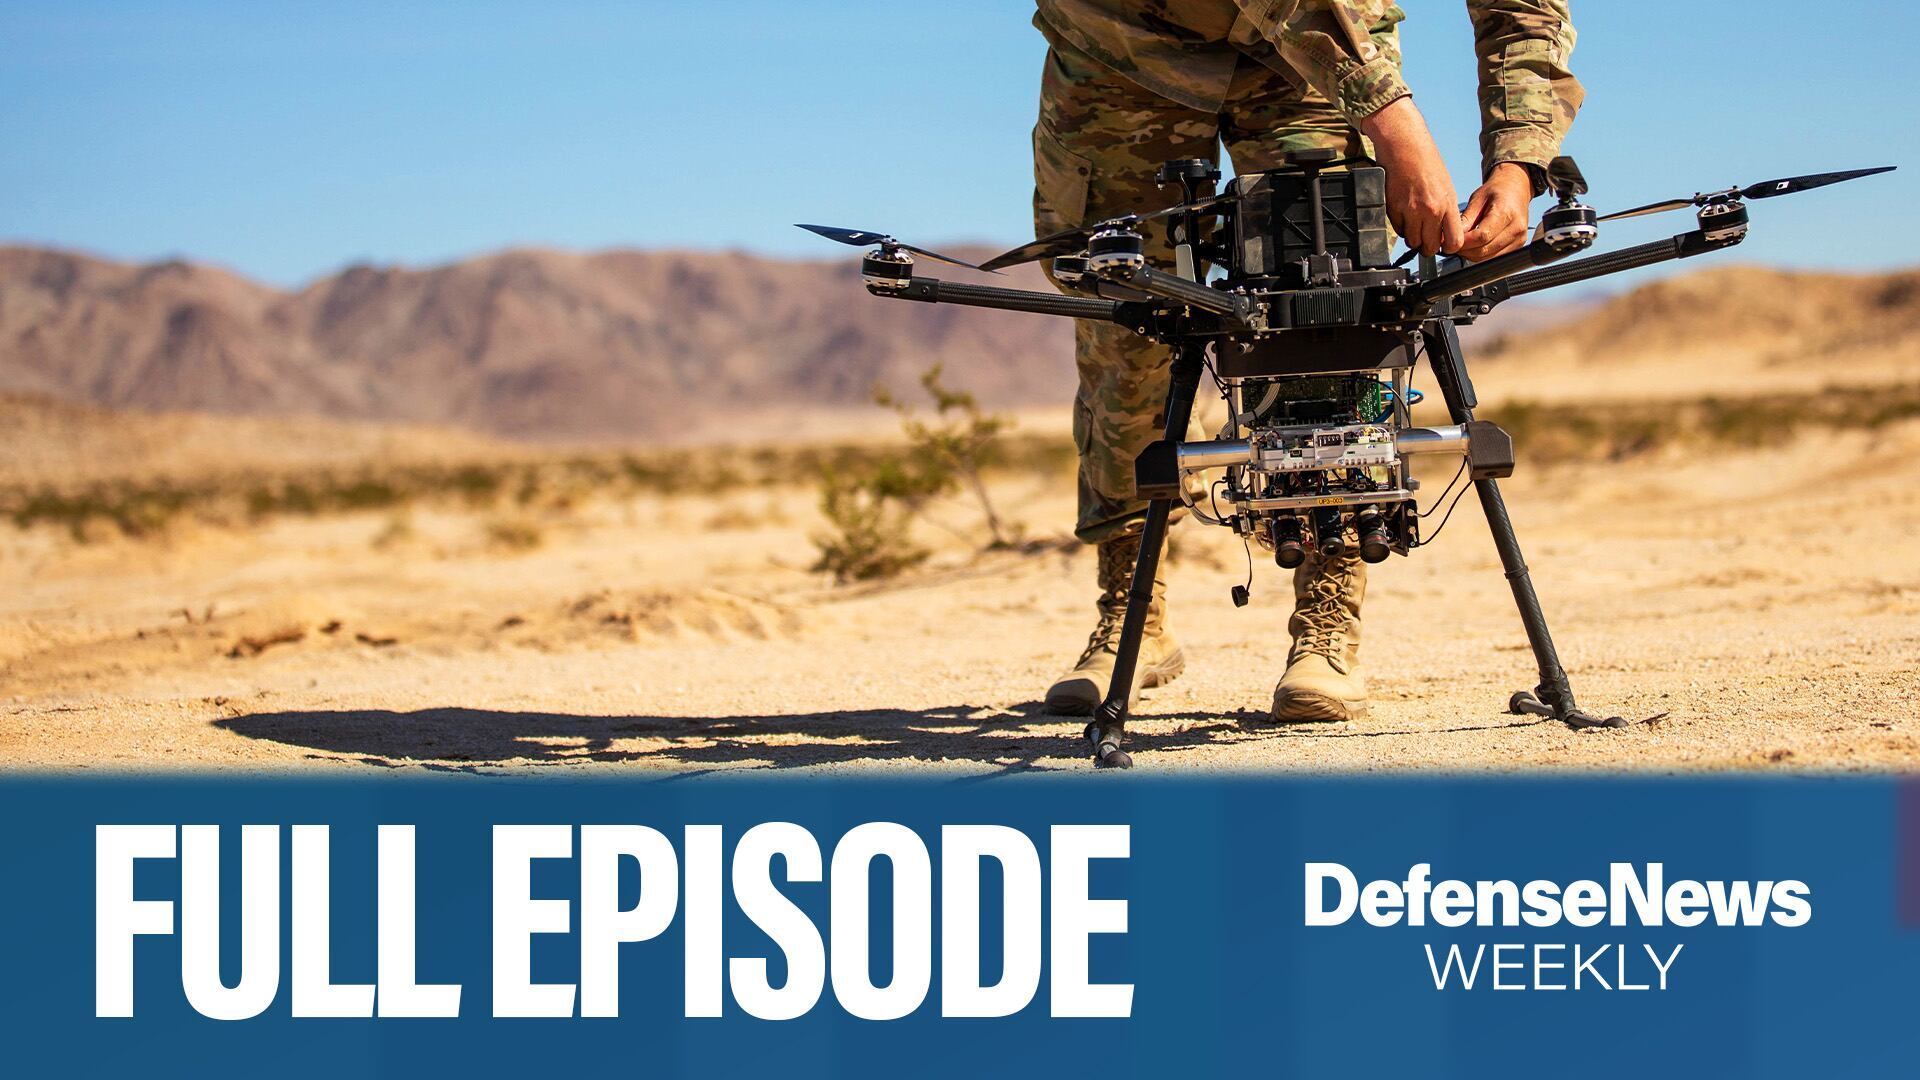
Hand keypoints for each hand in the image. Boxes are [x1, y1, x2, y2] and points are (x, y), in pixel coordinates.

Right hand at [1357, 97, 1462, 257]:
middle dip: (1427, 246)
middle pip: (1429, 247)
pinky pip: (1398, 229)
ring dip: (1412, 237)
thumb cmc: (1426, 162)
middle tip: (1426, 238)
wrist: (1405, 145)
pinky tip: (1403, 213)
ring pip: (1412, 241)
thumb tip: (1443, 232)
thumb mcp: (1445, 186)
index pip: (1454, 241)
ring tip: (1414, 224)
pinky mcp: (1393, 208)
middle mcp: (1430, 210)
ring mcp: (1410, 210)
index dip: (1448, 247)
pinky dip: (1400, 225)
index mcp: (1447, 203)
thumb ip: (1445, 211)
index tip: (1443, 245)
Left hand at [1457, 163, 1534, 262]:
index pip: (1481, 236)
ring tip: (1463, 243)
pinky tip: (1475, 245)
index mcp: (1506, 213)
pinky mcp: (1518, 246)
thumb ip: (1466, 219)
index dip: (1463, 242)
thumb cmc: (1497, 191)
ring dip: (1471, 254)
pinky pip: (1494, 258)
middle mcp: (1516, 228)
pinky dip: (1481, 255)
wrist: (1516, 189)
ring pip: (1487, 258)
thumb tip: (1451, 237)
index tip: (1450, 241)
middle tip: (1453, 243)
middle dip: (1464, 250)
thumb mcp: (1477, 198)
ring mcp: (1519, 239)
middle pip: (1484, 250)